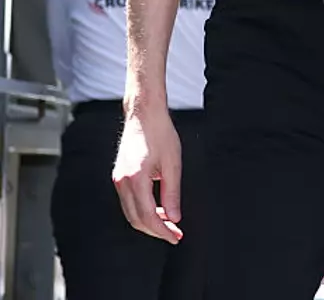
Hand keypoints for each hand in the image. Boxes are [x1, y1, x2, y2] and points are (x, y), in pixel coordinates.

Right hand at [112, 104, 183, 243]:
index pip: (147, 216)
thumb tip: (174, 217)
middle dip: (156, 230)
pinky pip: (129, 202)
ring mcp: (118, 179)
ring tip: (169, 224)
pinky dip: (142, 210)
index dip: (162, 230)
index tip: (176, 236)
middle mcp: (122, 181)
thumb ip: (172, 193)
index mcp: (136, 178)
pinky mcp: (119, 176)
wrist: (144, 115)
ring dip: (149, 222)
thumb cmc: (161, 134)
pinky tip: (158, 210)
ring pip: (131, 212)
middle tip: (175, 234)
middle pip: (136, 219)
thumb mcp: (173, 164)